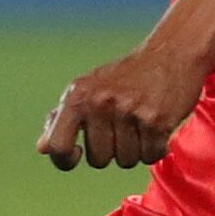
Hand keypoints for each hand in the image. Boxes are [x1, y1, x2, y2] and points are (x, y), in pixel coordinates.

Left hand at [39, 39, 212, 171]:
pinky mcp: (156, 122)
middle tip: (121, 127)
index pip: (57, 147)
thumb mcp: (88, 89)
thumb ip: (62, 118)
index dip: (64, 160)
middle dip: (110, 151)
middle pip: (98, 160)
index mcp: (78, 96)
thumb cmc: (126, 76)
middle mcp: (100, 103)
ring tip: (140, 125)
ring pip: (125, 161)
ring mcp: (129, 112)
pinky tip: (156, 128)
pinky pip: (150, 157)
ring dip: (135, 150)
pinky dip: (155, 148)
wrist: (172, 54)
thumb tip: (42, 148)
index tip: (77, 154)